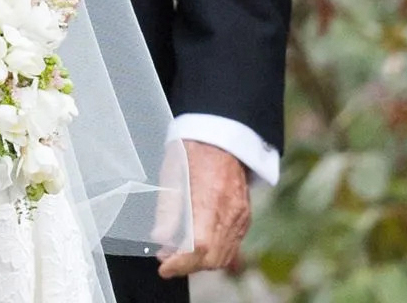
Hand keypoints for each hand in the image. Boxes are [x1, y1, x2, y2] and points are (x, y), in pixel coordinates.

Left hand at [157, 141, 251, 277]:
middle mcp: (230, 214)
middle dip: (188, 266)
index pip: (199, 247)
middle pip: (213, 258)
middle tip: (166, 259)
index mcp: (209, 201)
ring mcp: (241, 218)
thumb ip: (167, 211)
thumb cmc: (193, 151)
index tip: (163, 267)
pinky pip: (232, 246)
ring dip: (201, 262)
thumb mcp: (171, 175)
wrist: (222, 138)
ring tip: (178, 254)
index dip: (181, 263)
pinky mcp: (245, 218)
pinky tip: (197, 246)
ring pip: (223, 256)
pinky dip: (214, 253)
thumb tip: (160, 240)